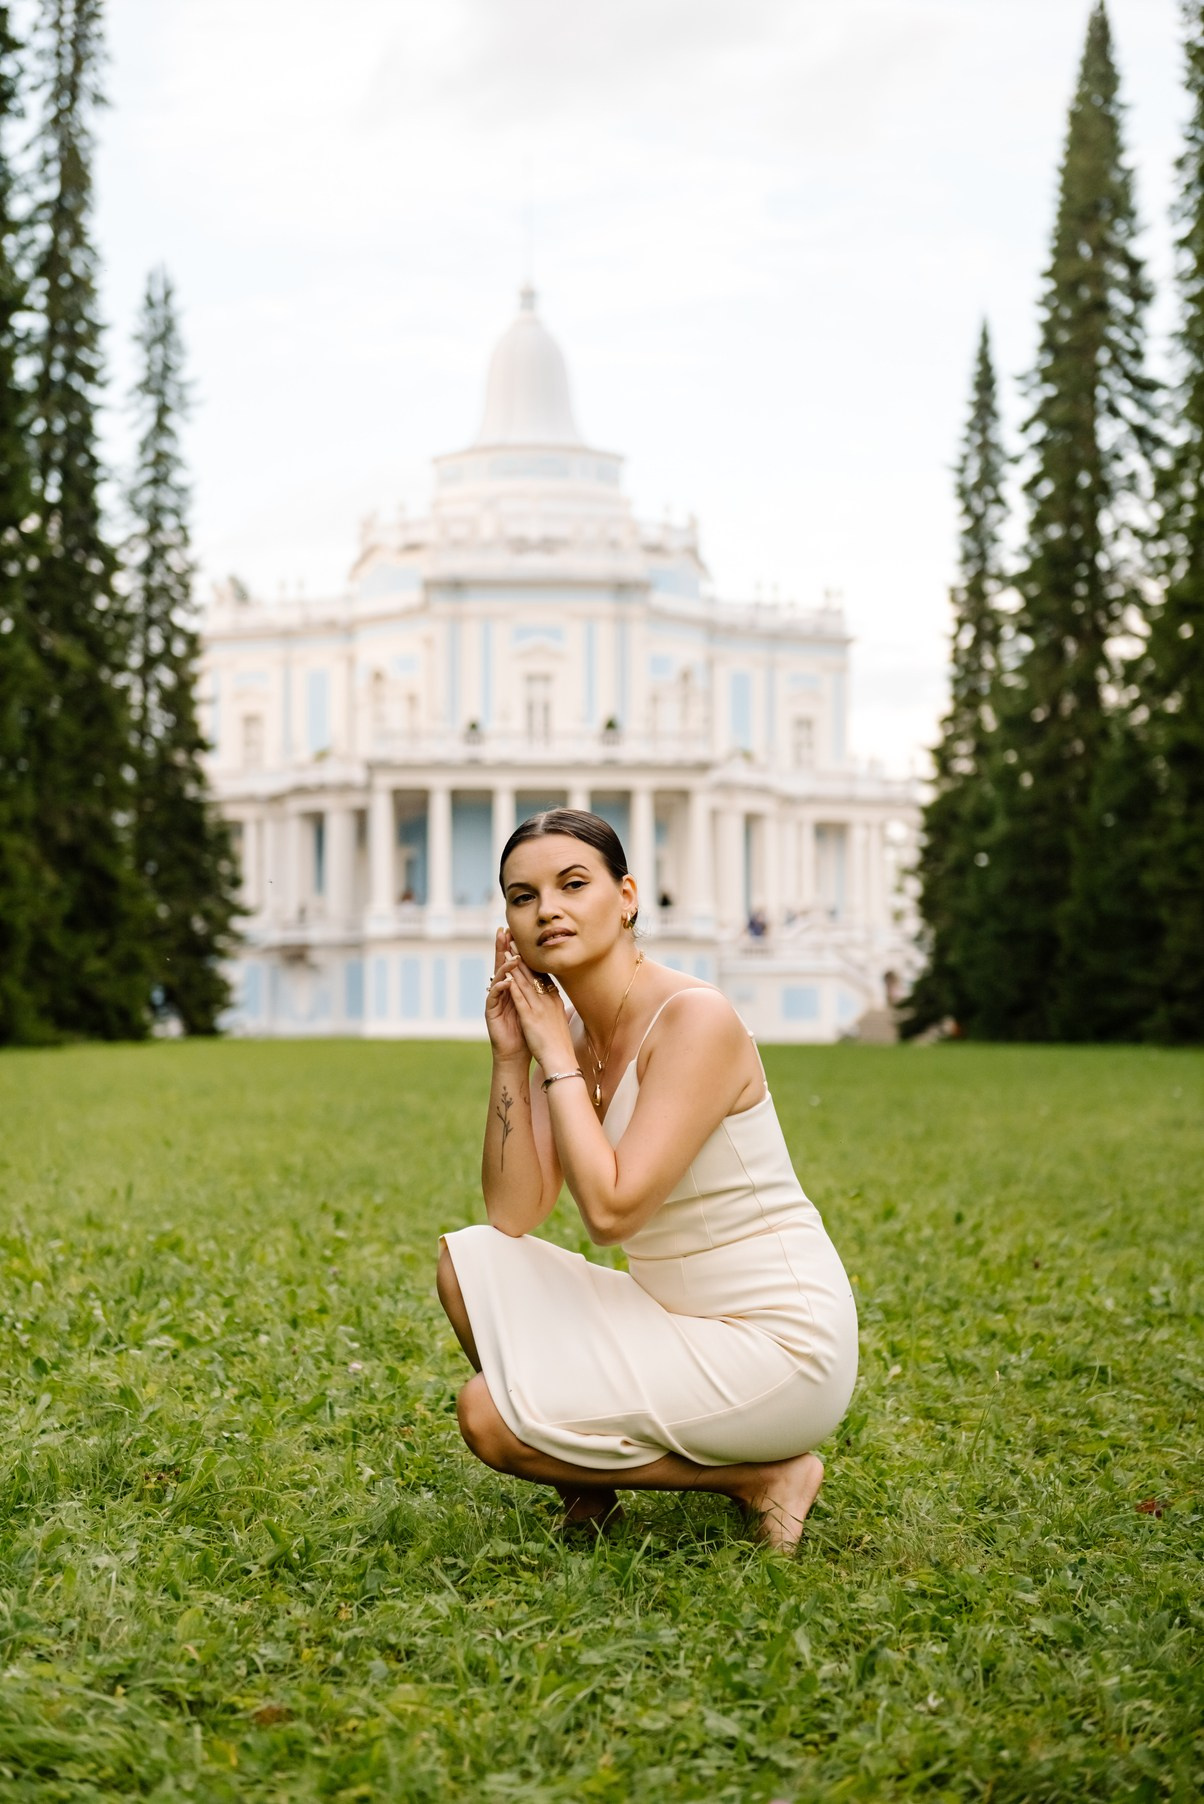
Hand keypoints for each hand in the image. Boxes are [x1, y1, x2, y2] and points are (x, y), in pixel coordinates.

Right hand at [484, 928, 529, 1061]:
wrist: (517, 1052)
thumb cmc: (527, 1030)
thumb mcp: (535, 1006)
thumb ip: (538, 990)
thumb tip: (549, 976)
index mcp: (513, 988)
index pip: (513, 963)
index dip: (513, 948)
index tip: (515, 931)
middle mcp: (501, 990)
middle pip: (501, 964)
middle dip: (502, 948)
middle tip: (503, 931)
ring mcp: (495, 1000)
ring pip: (497, 977)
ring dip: (504, 967)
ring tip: (511, 957)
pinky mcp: (490, 1011)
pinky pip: (493, 996)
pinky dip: (499, 988)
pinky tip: (505, 981)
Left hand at [493, 951, 574, 1074]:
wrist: (562, 1059)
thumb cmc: (560, 1043)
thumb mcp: (560, 1019)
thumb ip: (555, 1008)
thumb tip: (555, 1001)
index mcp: (554, 999)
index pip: (542, 975)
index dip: (533, 960)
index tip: (525, 947)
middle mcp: (548, 999)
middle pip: (533, 973)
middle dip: (522, 956)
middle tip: (513, 940)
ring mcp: (539, 1008)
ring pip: (524, 982)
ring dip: (514, 966)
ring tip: (505, 951)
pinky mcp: (530, 1017)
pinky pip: (520, 998)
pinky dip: (512, 985)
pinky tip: (505, 975)